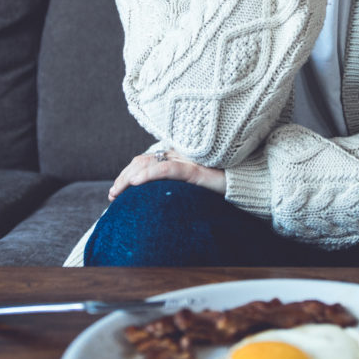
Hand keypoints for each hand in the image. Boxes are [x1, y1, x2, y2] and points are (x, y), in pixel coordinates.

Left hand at [107, 149, 225, 201]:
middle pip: (143, 161)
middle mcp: (180, 155)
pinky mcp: (196, 170)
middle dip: (124, 177)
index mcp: (177, 157)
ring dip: (130, 177)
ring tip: (117, 191)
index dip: (127, 173)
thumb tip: (157, 203)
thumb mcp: (192, 188)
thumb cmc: (221, 186)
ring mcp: (188, 161)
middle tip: (112, 195)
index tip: (115, 191)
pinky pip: (168, 169)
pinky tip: (136, 183)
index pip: (144, 160)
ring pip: (150, 163)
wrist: (246, 183)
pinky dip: (149, 174)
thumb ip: (175, 186)